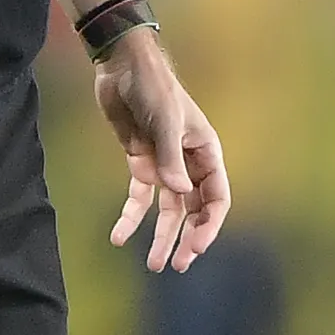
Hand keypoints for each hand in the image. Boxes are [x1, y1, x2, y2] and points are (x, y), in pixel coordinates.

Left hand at [94, 31, 229, 273]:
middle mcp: (189, 163)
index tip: (194, 247)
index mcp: (206, 152)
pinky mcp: (141, 163)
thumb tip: (178, 194)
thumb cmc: (154, 89)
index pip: (216, 196)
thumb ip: (171, 158)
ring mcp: (165, 165)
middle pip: (194, 209)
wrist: (123, 69)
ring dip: (162, 236)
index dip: (209, 224)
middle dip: (188, 237)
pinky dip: (130, 217)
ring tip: (154, 265)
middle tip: (177, 265)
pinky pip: (139, 197)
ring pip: (168, 209)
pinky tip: (118, 236)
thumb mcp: (166, 121)